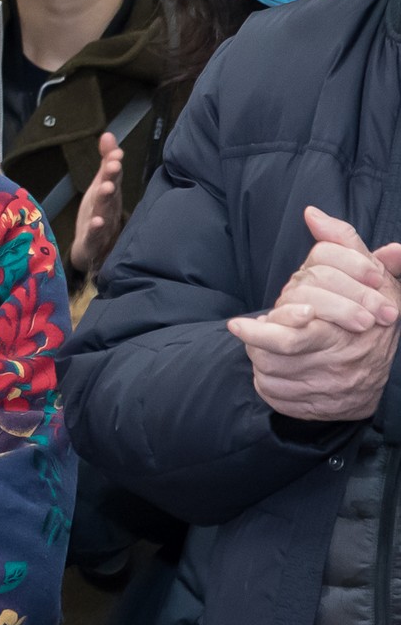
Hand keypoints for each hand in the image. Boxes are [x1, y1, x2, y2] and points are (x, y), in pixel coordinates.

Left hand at [67, 133, 127, 277]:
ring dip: (105, 200)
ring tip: (105, 188)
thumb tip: (108, 134)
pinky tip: (96, 221)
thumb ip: (105, 162)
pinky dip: (96, 228)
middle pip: (110, 192)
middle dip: (111, 178)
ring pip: (104, 211)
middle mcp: (108, 208)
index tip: (115, 153)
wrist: (95, 251)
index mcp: (108, 194)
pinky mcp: (92, 241)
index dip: (113, 165)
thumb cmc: (99, 213)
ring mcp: (102, 225)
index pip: (112, 177)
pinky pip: (94, 234)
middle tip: (112, 166)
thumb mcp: (100, 185)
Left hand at [226, 206, 400, 422]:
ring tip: (263, 344)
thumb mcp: (371, 274)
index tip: (239, 324)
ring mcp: (329, 388)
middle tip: (242, 330)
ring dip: (260, 358)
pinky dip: (268, 382)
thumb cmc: (376, 310)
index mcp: (348, 330)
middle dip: (256, 342)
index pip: (293, 333)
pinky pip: (276, 395)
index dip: (264, 328)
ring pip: (272, 373)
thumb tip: (313, 215)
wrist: (395, 372)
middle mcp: (340, 362)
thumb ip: (344, 244)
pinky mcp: (317, 408)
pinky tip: (274, 368)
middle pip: (278, 355)